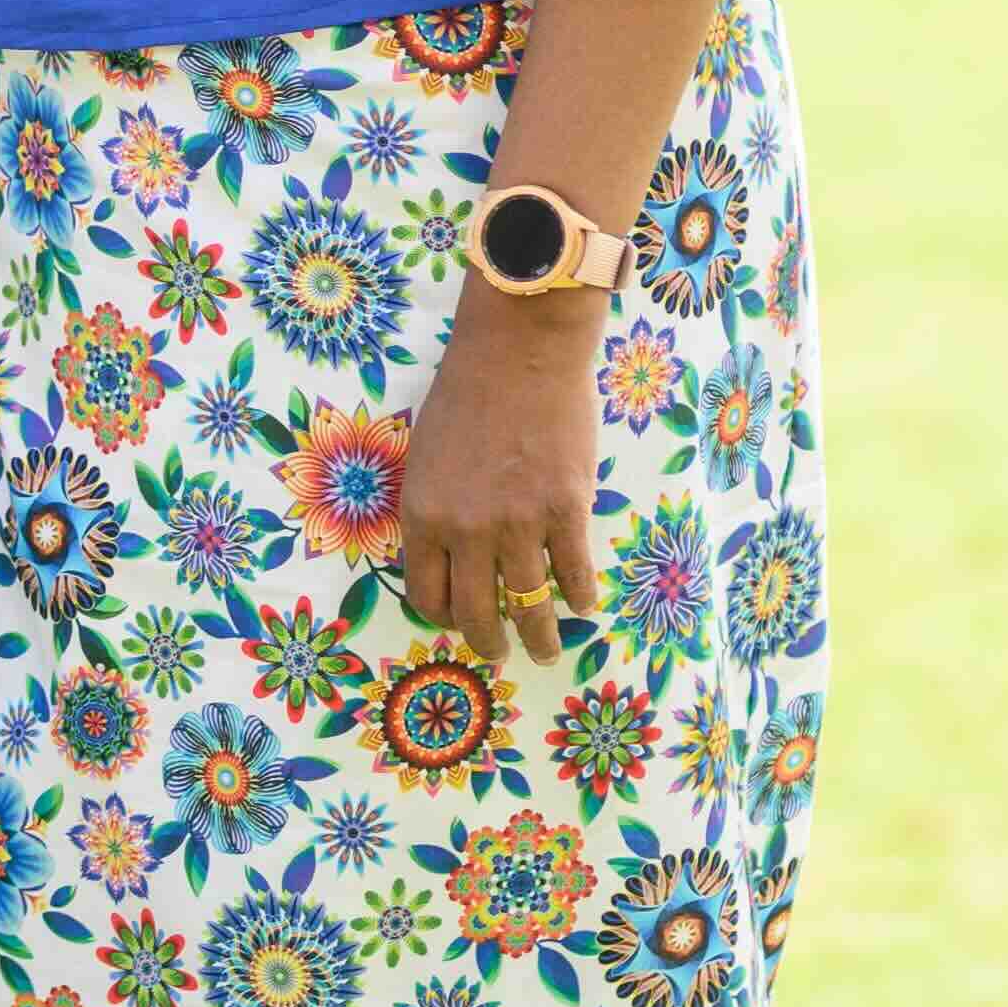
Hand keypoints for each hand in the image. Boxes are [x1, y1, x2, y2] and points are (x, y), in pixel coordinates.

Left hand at [395, 287, 603, 663]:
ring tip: (548, 650)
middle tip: (500, 655)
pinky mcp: (567, 510)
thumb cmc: (466, 394)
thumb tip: (450, 554)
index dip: (445, 618)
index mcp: (424, 517)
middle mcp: (467, 531)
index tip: (460, 623)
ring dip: (541, 636)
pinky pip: (575, 572)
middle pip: (477, 613)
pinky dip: (581, 595)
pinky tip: (583, 605)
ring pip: (530, 604)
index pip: (428, 595)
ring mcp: (520, 524)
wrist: (518, 352)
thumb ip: (435, 509)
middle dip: (490, 642)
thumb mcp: (425, 457)